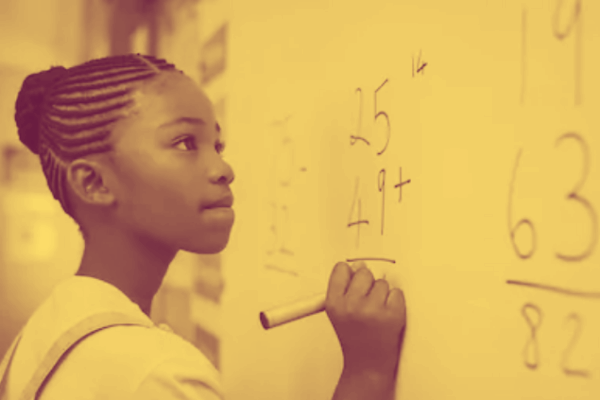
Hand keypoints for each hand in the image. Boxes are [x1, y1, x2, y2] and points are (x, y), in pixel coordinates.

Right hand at [325, 261, 405, 376]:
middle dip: (368, 284)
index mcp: (334, 303)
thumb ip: (344, 288)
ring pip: (382, 283)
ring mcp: (373, 310)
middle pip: (364, 272)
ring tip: (377, 312)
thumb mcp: (338, 313)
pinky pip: (397, 293)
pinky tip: (387, 314)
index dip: (350, 273)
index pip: (342, 269)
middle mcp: (352, 305)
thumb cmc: (355, 338)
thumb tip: (358, 265)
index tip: (353, 278)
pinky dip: (395, 302)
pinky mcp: (392, 315)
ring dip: (382, 294)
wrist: (368, 365)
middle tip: (367, 302)